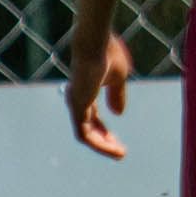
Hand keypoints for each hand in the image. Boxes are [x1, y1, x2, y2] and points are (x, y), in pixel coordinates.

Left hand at [66, 31, 131, 158]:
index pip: (92, 117)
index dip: (104, 129)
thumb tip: (118, 113)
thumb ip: (117, 95)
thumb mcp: (118, 77)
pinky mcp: (77, 108)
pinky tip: (113, 148)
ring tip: (120, 154)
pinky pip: (84, 135)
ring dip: (103, 146)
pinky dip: (99, 144)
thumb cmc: (107, 53)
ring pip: (86, 135)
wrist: (95, 43)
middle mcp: (78, 99)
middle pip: (88, 128)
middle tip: (120, 151)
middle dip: (104, 141)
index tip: (117, 140)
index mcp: (86, 91)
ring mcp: (75, 104)